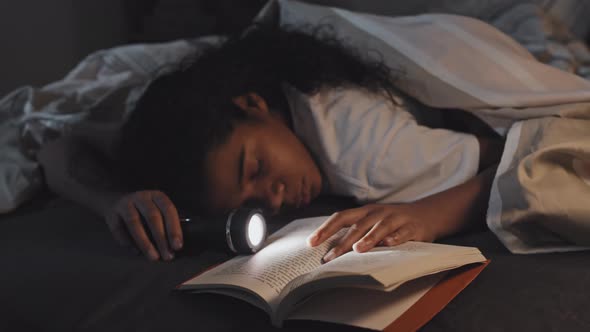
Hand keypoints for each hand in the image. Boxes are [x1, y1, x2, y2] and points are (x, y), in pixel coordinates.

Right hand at [103, 190, 182, 260]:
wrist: (115, 201)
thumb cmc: (144, 211)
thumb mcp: (158, 210)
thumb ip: (166, 224)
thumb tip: (174, 247)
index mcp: (157, 196)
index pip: (168, 210)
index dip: (174, 228)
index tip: (177, 246)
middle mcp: (142, 197)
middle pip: (152, 217)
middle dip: (161, 238)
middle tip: (167, 256)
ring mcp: (125, 203)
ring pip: (134, 223)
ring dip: (145, 242)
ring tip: (153, 257)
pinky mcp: (111, 213)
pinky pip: (118, 228)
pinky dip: (127, 241)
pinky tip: (136, 251)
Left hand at [307, 203, 435, 262]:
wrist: (428, 213)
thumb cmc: (393, 221)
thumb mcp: (373, 221)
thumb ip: (355, 231)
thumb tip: (330, 249)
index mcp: (365, 211)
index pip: (341, 217)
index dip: (325, 229)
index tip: (311, 243)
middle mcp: (378, 213)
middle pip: (357, 225)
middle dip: (342, 242)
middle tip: (329, 258)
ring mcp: (395, 219)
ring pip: (380, 227)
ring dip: (368, 238)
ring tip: (357, 250)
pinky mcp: (412, 227)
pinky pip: (403, 233)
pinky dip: (396, 238)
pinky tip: (388, 245)